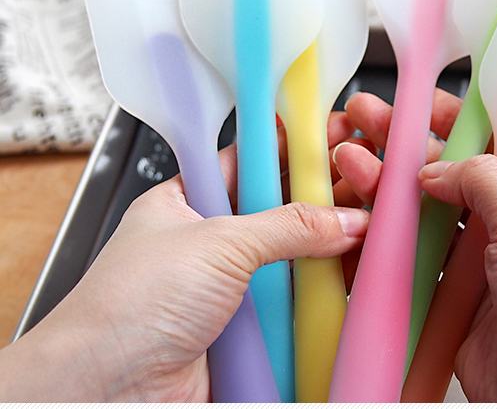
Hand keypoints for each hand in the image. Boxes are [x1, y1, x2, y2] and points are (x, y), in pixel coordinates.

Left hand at [0, 112, 369, 401]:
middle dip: (320, 195)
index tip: (329, 136)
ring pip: (293, 258)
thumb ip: (286, 226)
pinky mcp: (249, 331)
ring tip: (366, 226)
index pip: (249, 162)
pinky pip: (296, 305)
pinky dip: (323, 295)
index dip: (289, 148)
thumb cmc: (126, 308)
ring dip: (328, 247)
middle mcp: (211, 243)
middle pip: (278, 209)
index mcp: (188, 203)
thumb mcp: (216, 244)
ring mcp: (232, 288)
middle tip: (361, 179)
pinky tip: (350, 278)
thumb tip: (342, 219)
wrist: (108, 391)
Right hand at [335, 91, 496, 401]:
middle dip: (405, 153)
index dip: (452, 123)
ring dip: (388, 197)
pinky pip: (415, 270)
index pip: (495, 147)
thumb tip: (439, 166)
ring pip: (426, 224)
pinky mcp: (457, 308)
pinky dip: (386, 250)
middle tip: (364, 126)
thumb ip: (484, 183)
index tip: (414, 105)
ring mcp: (484, 271)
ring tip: (351, 169)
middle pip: (451, 182)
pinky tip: (361, 227)